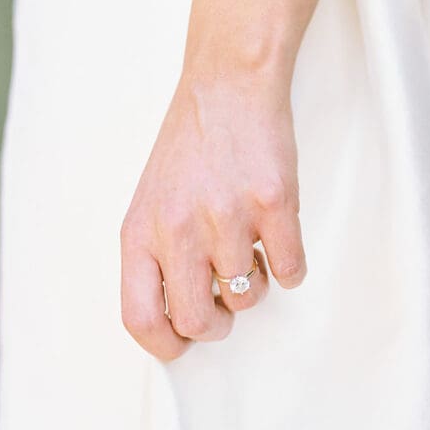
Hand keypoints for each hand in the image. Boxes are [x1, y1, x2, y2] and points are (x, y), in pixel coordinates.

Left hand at [120, 69, 305, 360]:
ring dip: (254, 281)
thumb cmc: (192, 145)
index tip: (184, 339)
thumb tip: (178, 316)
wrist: (229, 85)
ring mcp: (227, 215)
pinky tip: (279, 236)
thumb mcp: (152, 200)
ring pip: (247, 296)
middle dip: (218, 322)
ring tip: (250, 245)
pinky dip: (289, 265)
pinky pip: (290, 270)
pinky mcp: (273, 203)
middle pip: (198, 321)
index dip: (166, 344)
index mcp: (140, 231)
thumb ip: (157, 254)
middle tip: (226, 298)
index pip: (141, 318)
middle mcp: (179, 228)